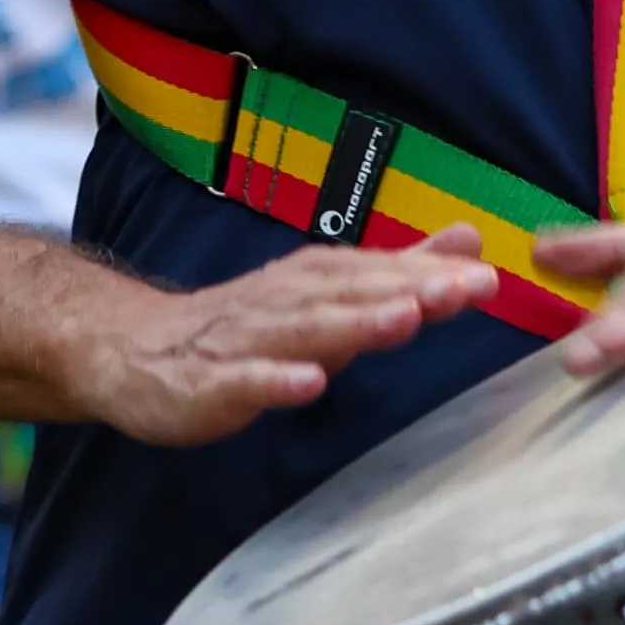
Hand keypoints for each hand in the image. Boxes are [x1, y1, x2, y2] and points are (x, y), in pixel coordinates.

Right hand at [70, 231, 498, 443]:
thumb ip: (400, 270)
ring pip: (307, 330)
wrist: (135, 350)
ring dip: (356, 324)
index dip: (435, 275)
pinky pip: (245, 381)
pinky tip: (308, 385)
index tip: (489, 279)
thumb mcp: (329, 293)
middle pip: (353, 295)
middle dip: (409, 290)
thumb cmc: (248, 324)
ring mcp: (247, 340)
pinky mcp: (211, 383)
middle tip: (463, 289)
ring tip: (404, 318)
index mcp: (319, 279)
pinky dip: (276, 382)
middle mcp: (287, 301)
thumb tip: (469, 240)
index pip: (384, 273)